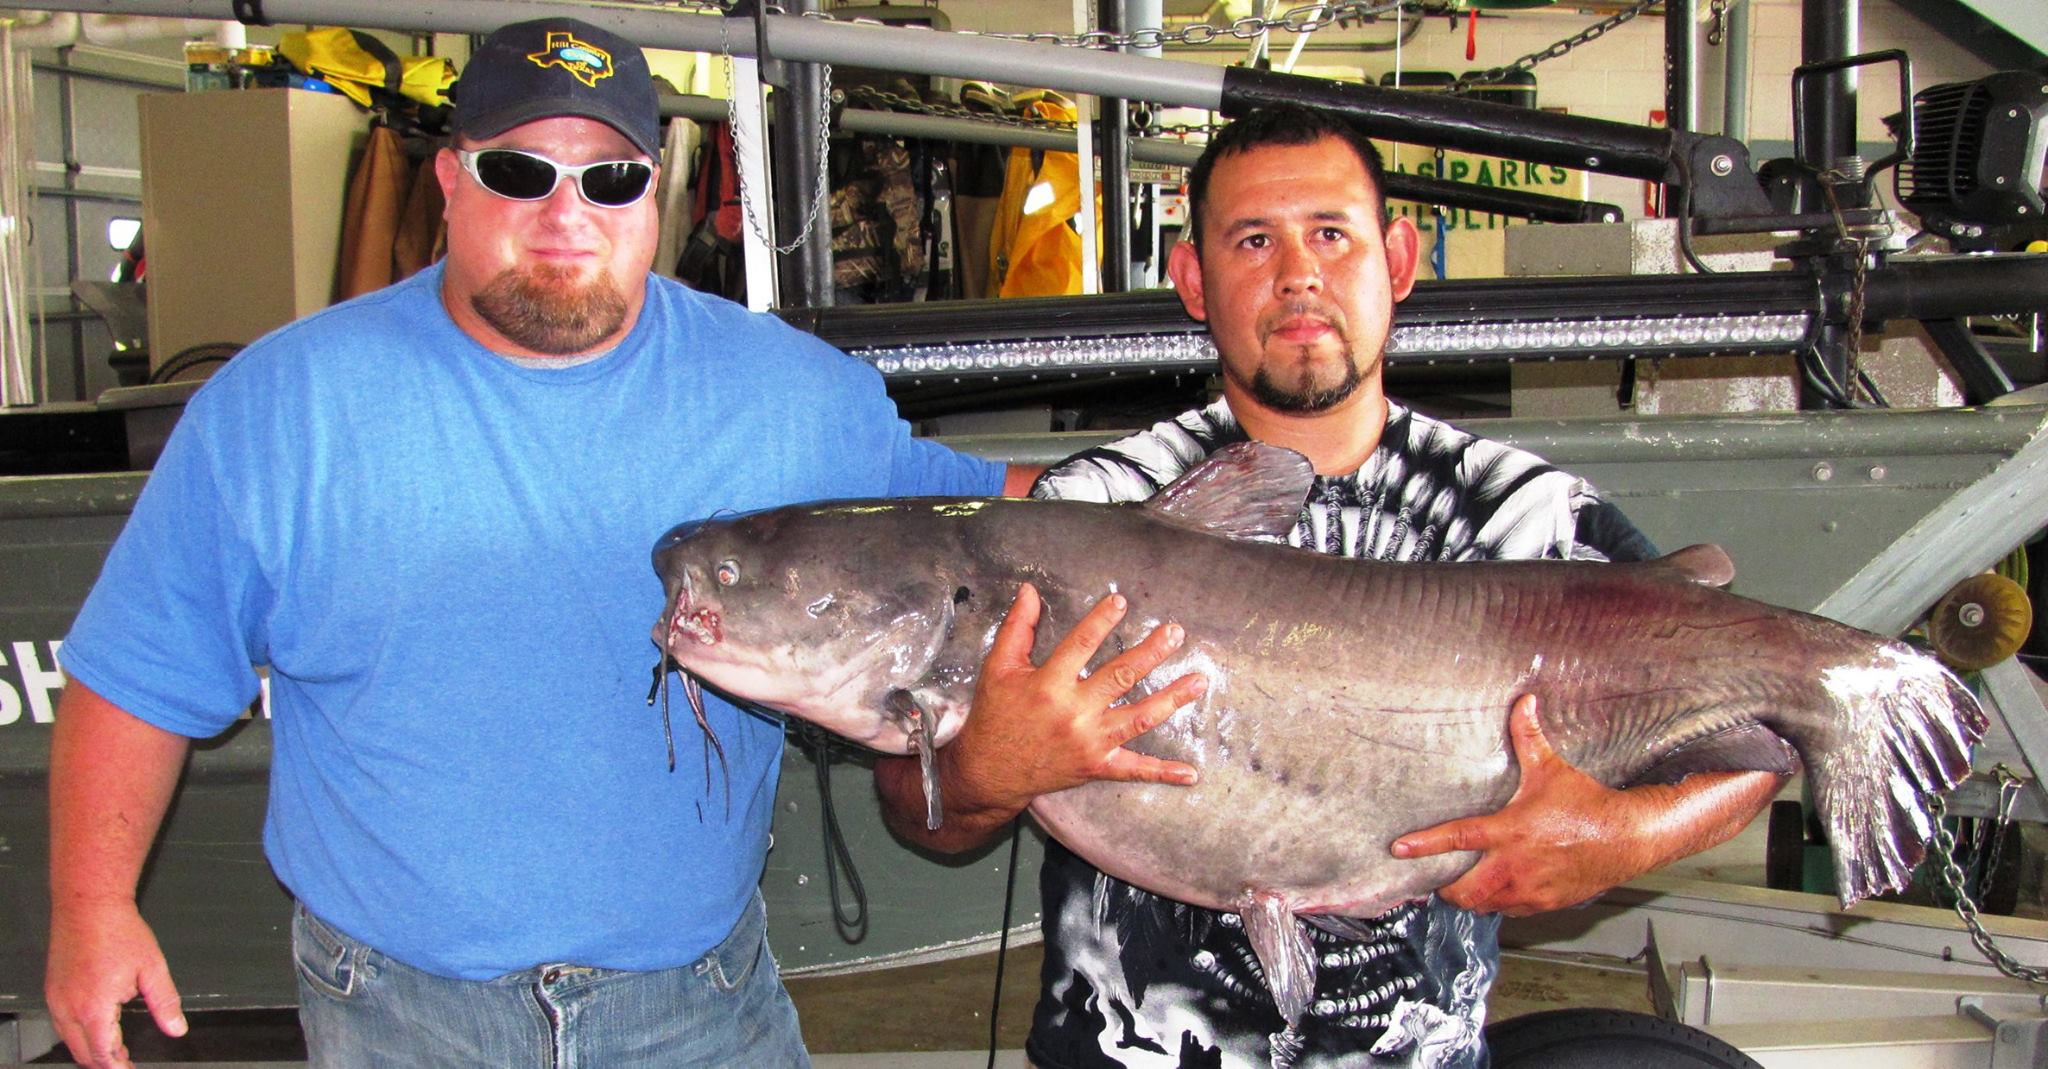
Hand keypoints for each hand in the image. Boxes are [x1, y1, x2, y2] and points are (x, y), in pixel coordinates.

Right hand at [46, 898, 186, 1068]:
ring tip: (116, 1046)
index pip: (104, 1055)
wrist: (88, 905)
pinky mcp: (52, 990)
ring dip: (91, 1048)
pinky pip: (61, 1024)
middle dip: (105, 1062)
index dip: (119, 1066)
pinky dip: (79, 1032)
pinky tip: (97, 1025)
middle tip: (126, 1060)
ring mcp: (56, 1000)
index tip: (131, 1068)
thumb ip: (165, 1003)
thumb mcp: (153, 969)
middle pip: (83, 1053)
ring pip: (69, 1040)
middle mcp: (68, 1008)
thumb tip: (177, 1028)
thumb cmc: (118, 931)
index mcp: (94, 1008)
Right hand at [950, 583, 1205, 815]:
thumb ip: (1017, 628)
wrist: (990, 772)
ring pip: (1139, 718)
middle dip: (1151, 653)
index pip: (1081, 644)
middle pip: (1121, 676)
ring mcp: (1089, 742)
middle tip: (1175, 632)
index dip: (1102, 620)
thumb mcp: (998, 668)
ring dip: (1172, 699)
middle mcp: (1074, 712)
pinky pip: (1134, 769)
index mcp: (1048, 684)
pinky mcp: (1096, 766)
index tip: (1121, 601)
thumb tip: (1030, 591)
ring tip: (1199, 680)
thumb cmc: (995, 715)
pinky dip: (1162, 773)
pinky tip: (1190, 772)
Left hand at [1391, 695, 1646, 916]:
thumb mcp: (1551, 768)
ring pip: (1484, 905)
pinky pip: (1509, 910)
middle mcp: (1514, 866)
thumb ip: (1529, 736)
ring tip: (1464, 884)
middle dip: (1445, 887)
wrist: (1628, 838)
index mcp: (1510, 831)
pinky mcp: (1544, 903)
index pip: (1457, 839)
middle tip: (1438, 876)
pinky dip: (1498, 903)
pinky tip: (1498, 890)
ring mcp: (1529, 889)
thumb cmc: (1588, 804)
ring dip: (1471, 897)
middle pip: (1463, 890)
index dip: (1425, 845)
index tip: (1399, 850)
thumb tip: (1523, 701)